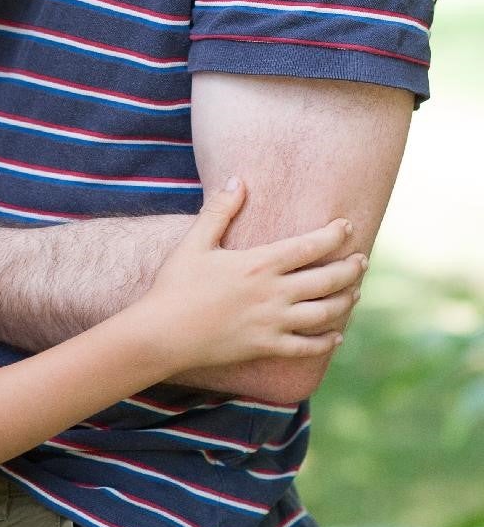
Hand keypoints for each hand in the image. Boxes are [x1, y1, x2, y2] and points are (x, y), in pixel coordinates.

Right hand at [146, 179, 365, 375]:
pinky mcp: (266, 347)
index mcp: (259, 264)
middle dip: (350, 268)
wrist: (163, 333)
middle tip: (363, 260)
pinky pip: (307, 347)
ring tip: (356, 292)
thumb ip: (220, 210)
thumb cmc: (176, 284)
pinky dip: (326, 341)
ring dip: (345, 301)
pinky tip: (337, 335)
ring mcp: (272, 323)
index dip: (333, 235)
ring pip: (324, 313)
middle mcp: (273, 293)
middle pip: (326, 279)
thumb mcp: (195, 241)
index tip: (348, 225)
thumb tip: (238, 179)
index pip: (308, 246)